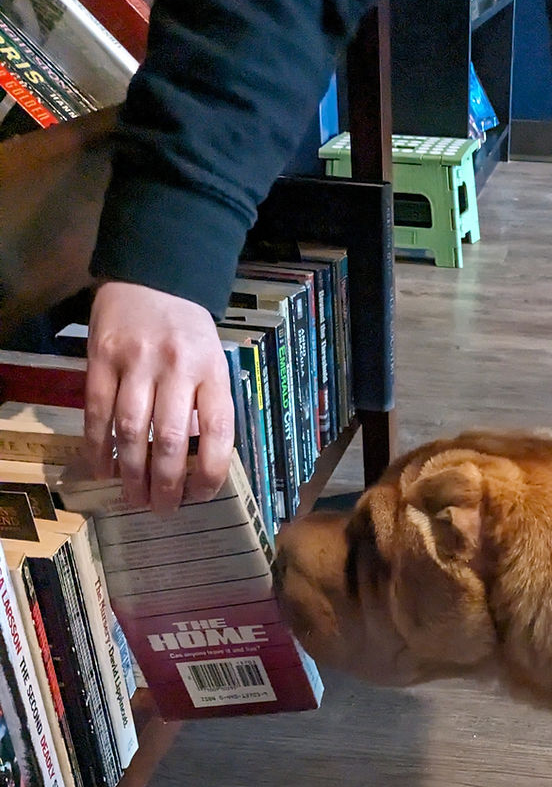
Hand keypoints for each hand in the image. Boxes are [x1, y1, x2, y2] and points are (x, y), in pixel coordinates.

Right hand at [85, 282, 234, 512]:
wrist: (153, 277)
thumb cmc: (188, 332)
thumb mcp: (214, 362)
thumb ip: (207, 405)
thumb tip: (198, 464)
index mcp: (212, 372)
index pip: (218, 432)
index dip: (210, 473)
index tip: (200, 497)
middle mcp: (176, 367)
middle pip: (171, 439)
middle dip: (166, 484)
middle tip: (162, 510)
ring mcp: (137, 361)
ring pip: (132, 430)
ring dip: (131, 472)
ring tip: (134, 498)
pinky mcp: (102, 357)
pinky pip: (97, 411)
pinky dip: (98, 446)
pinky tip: (103, 469)